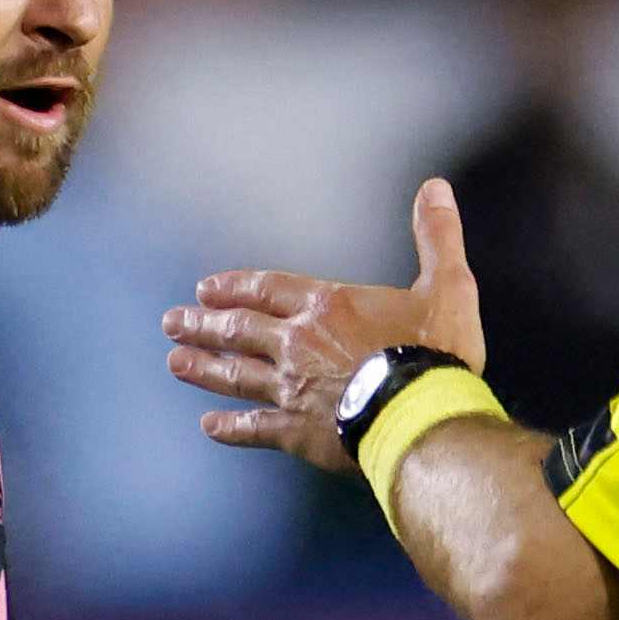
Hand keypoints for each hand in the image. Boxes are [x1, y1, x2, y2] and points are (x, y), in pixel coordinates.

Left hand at [164, 178, 484, 465]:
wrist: (423, 415)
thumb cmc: (438, 351)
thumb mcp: (447, 284)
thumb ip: (437, 236)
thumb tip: (436, 186)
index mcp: (328, 306)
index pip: (268, 289)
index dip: (235, 288)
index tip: (204, 290)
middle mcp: (299, 344)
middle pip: (239, 330)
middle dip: (203, 324)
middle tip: (171, 322)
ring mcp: (293, 389)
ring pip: (236, 375)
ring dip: (203, 368)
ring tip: (174, 362)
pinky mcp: (298, 433)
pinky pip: (255, 429)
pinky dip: (230, 428)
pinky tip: (208, 426)